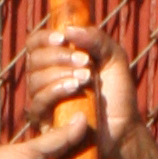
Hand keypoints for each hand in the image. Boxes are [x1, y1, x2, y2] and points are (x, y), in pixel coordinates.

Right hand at [22, 23, 157, 158]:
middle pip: (33, 59)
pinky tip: (76, 88)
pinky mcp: (44, 122)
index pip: (35, 44)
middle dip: (58, 56)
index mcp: (57, 62)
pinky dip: (56, 91)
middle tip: (85, 61)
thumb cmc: (118, 95)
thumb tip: (68, 29)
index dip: (43, 38)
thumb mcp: (114, 59)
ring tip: (86, 78)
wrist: (124, 129)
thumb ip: (97, 39)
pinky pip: (38, 102)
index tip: (62, 38)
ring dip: (59, 73)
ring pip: (35, 80)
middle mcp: (46, 80)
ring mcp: (44, 102)